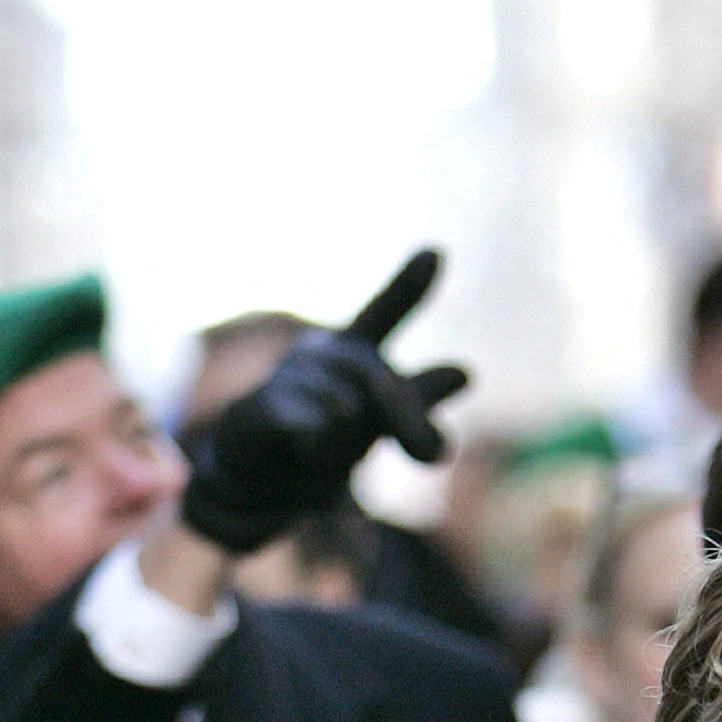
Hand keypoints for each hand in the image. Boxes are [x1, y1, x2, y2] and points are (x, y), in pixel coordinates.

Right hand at [179, 249, 469, 554]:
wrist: (256, 469)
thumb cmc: (327, 432)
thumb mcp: (378, 419)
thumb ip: (418, 401)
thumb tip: (465, 372)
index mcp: (355, 352)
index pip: (384, 315)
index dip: (408, 286)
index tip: (436, 252)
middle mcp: (323, 357)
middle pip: (373, 375)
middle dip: (405, 413)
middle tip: (435, 453)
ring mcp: (290, 383)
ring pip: (336, 395)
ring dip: (354, 414)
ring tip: (352, 421)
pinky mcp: (262, 415)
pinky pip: (288, 416)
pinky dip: (307, 424)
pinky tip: (316, 433)